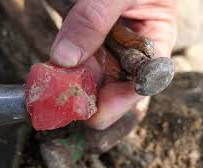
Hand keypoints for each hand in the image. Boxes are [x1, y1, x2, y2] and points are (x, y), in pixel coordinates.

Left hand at [50, 0, 176, 128]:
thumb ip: (94, 20)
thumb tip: (65, 59)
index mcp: (154, 41)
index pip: (142, 82)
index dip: (119, 101)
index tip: (93, 111)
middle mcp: (130, 51)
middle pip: (110, 86)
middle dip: (85, 96)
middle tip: (59, 104)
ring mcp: (107, 47)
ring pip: (89, 77)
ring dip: (69, 86)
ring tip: (49, 92)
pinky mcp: (87, 41)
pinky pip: (74, 62)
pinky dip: (60, 70)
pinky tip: (49, 74)